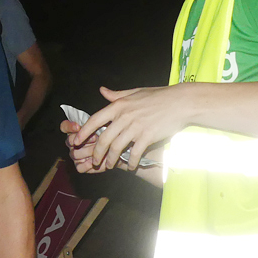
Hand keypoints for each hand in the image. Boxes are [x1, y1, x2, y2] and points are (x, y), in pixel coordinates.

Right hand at [60, 119, 109, 173]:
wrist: (118, 151)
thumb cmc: (109, 137)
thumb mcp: (103, 126)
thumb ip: (92, 124)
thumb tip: (83, 126)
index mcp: (76, 131)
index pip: (64, 127)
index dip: (69, 127)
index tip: (78, 127)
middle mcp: (74, 143)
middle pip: (69, 141)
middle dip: (83, 139)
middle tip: (95, 138)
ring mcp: (76, 155)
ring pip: (75, 154)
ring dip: (88, 151)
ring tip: (99, 150)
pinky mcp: (80, 166)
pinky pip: (79, 167)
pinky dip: (88, 164)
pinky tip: (96, 161)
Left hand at [76, 85, 191, 170]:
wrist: (180, 102)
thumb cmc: (158, 96)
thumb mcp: (135, 92)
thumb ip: (117, 95)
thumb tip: (102, 91)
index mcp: (119, 105)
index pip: (95, 120)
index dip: (84, 132)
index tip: (76, 142)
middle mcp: (124, 116)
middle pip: (104, 138)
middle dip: (96, 152)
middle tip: (94, 161)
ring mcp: (136, 127)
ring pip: (116, 148)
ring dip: (111, 160)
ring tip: (110, 166)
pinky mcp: (147, 136)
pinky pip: (134, 153)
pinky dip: (131, 162)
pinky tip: (130, 166)